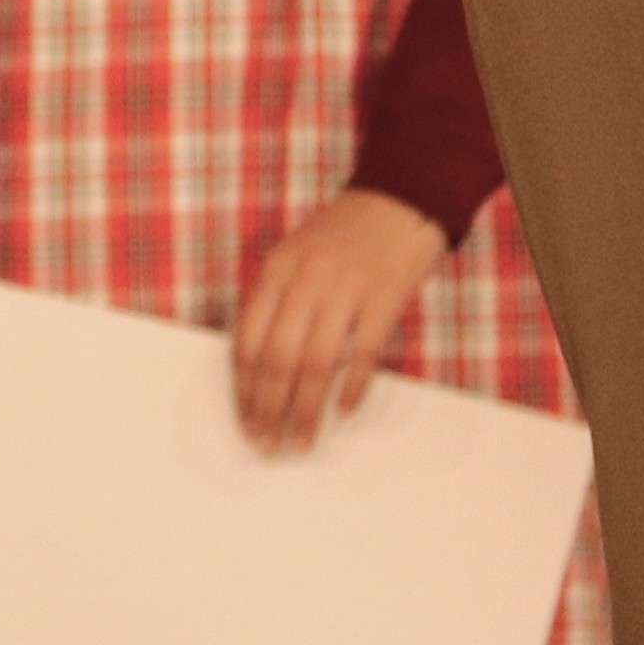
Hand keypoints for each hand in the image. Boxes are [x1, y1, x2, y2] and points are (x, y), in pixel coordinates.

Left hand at [232, 185, 448, 451]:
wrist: (399, 199)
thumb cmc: (341, 235)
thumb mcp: (295, 255)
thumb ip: (276, 302)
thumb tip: (256, 373)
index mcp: (277, 269)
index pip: (248, 340)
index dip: (244, 388)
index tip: (245, 423)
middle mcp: (306, 279)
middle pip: (278, 358)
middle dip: (269, 409)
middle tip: (267, 445)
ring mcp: (346, 288)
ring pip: (317, 364)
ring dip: (306, 411)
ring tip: (301, 442)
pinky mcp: (384, 298)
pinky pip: (363, 354)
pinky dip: (352, 388)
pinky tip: (344, 411)